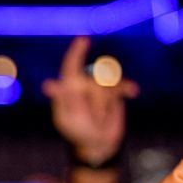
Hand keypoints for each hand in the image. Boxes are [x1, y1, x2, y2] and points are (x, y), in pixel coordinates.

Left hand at [41, 36, 137, 165]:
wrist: (98, 142)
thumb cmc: (79, 131)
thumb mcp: (69, 118)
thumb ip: (65, 99)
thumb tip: (50, 83)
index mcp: (67, 89)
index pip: (70, 67)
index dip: (76, 52)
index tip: (83, 39)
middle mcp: (82, 84)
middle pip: (93, 82)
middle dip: (97, 103)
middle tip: (93, 120)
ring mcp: (98, 87)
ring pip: (107, 86)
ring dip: (106, 105)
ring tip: (100, 119)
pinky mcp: (113, 92)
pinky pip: (121, 85)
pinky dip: (126, 88)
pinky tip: (133, 91)